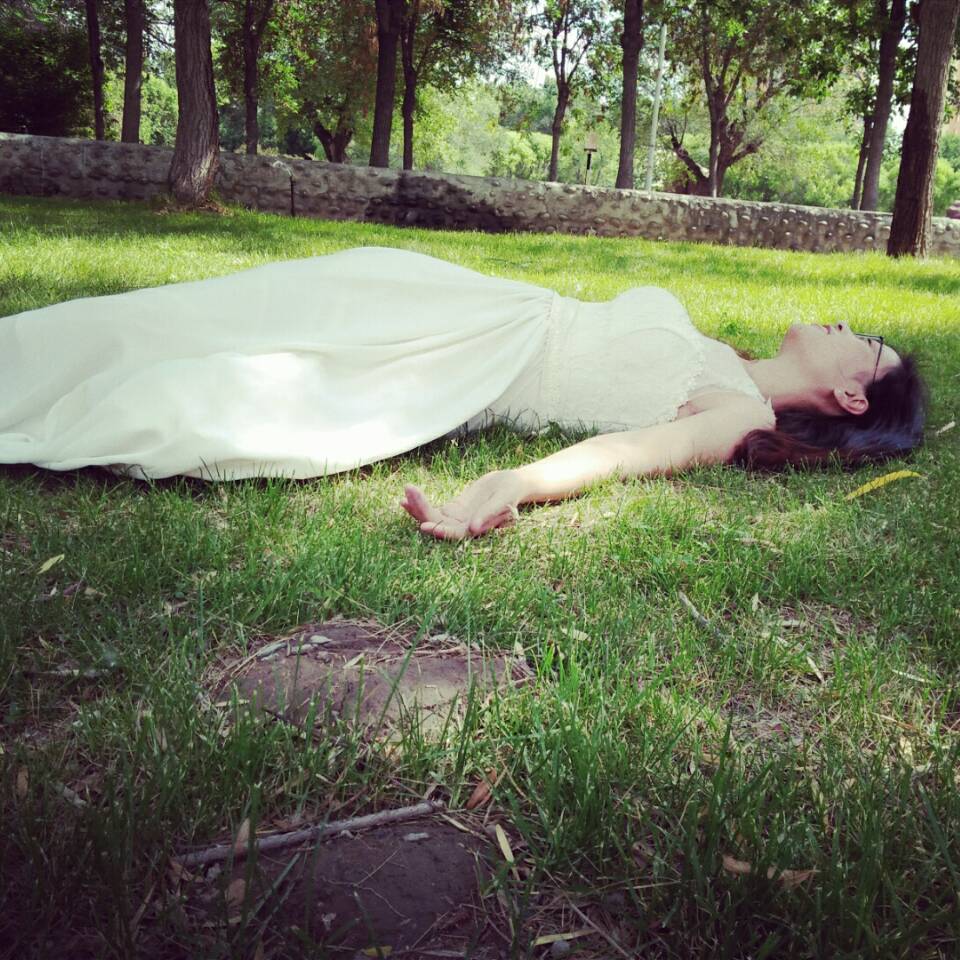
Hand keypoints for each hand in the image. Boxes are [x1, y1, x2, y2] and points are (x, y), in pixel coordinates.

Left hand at [400, 470, 525, 539]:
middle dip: (422, 510)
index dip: (439, 531)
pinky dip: (420, 503)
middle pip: (438, 524)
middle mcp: (464, 528)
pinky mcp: (453, 509)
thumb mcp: (503, 501)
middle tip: (410, 493)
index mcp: (477, 530)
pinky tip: (407, 495)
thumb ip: (489, 514)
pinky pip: (433, 509)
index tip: (423, 525)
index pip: (455, 534)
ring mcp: (456, 519)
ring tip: (407, 490)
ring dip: (417, 506)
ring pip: (432, 517)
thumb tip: (473, 529)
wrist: (512, 483)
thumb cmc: (511, 492)